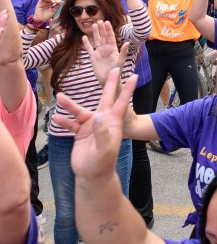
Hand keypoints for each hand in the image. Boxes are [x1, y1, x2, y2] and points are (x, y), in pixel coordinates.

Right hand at [33, 0, 61, 22]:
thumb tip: (60, 2)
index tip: (60, 1)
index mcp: (49, 4)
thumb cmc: (46, 16)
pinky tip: (50, 0)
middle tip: (58, 1)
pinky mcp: (39, 3)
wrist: (41, 20)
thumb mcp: (53, 11)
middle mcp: (46, 3)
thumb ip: (56, 6)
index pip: (53, 0)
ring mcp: (42, 3)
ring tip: (54, 1)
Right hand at [52, 67, 135, 182]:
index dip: (127, 90)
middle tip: (112, 69)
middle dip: (108, 84)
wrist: (91, 175)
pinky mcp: (80, 133)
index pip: (122, 102)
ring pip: (80, 112)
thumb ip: (101, 133)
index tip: (134, 76)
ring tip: (59, 97)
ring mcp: (91, 126)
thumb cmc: (102, 163)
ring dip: (70, 105)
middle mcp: (103, 121)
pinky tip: (55, 117)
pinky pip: (71, 124)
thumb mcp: (104, 149)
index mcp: (113, 122)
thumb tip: (97, 117)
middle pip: (105, 99)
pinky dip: (63, 121)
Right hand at [82, 21, 129, 84]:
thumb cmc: (116, 71)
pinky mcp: (93, 57)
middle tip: (99, 20)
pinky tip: (84, 37)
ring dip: (95, 33)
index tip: (107, 22)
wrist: (108, 80)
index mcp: (113, 49)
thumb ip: (123, 52)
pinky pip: (89, 48)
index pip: (110, 37)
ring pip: (96, 40)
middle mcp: (106, 49)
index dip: (108, 29)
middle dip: (102, 29)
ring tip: (93, 25)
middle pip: (103, 36)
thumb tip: (127, 42)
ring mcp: (99, 52)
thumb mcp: (120, 61)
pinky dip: (86, 43)